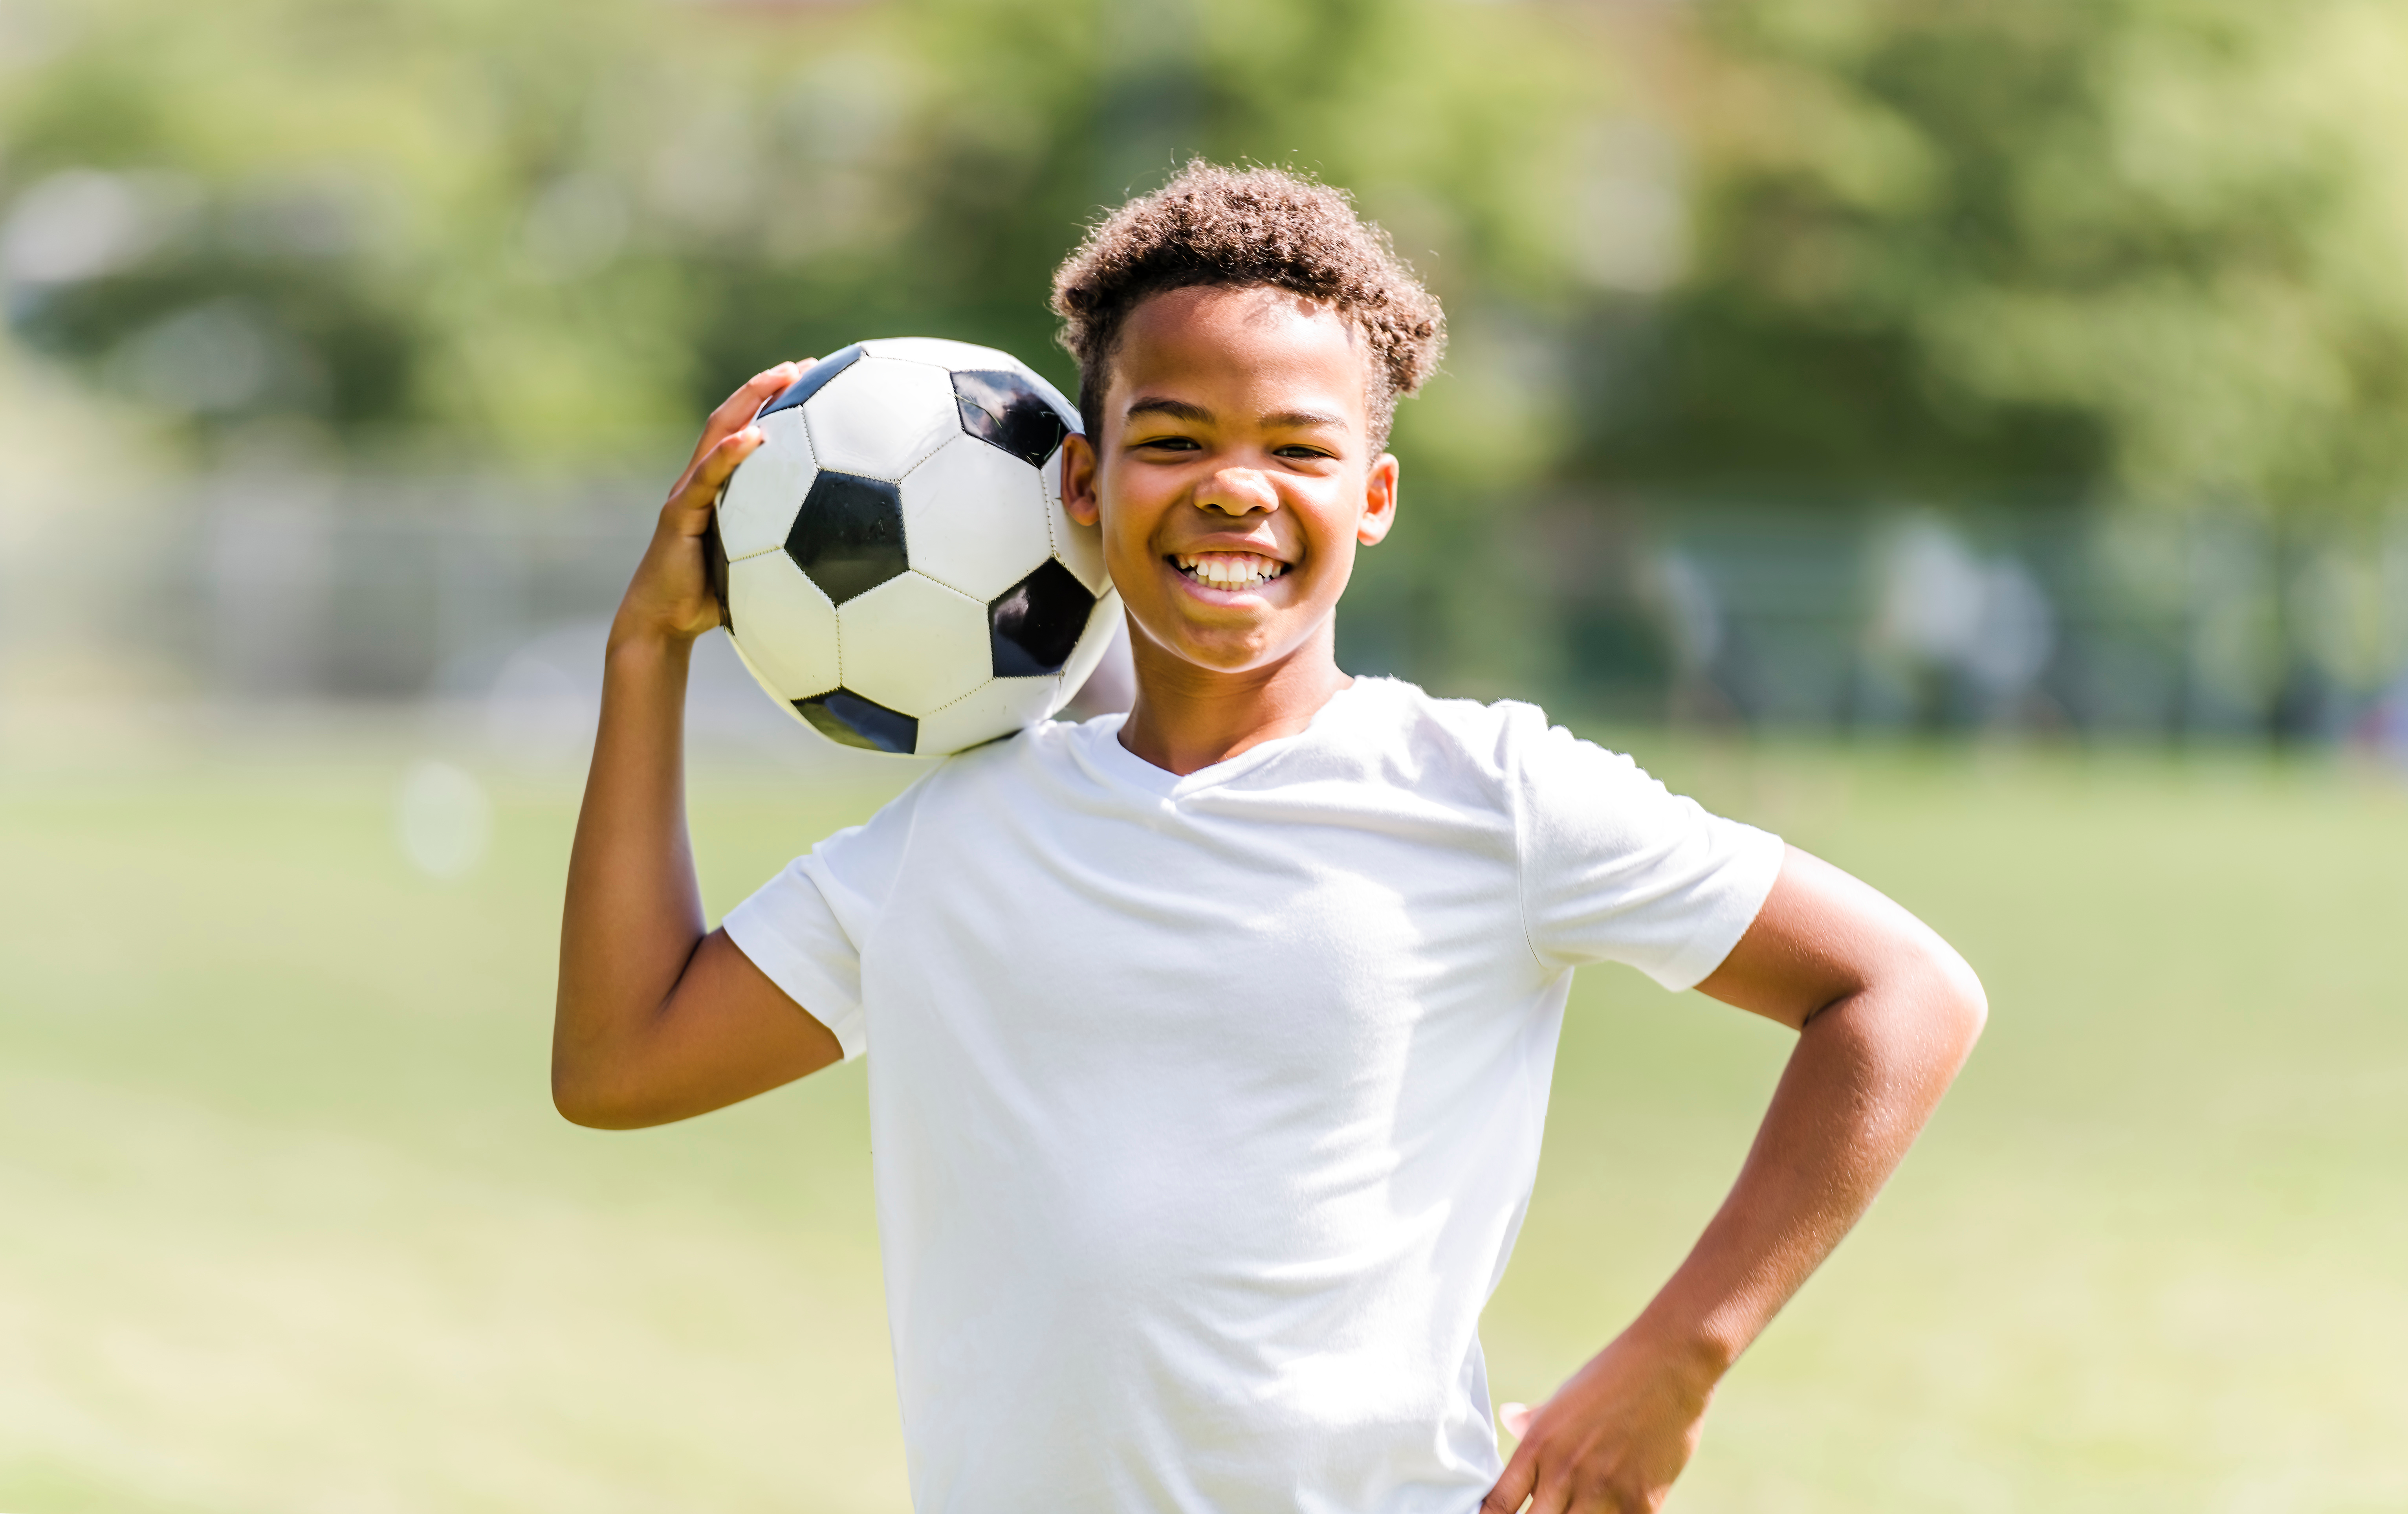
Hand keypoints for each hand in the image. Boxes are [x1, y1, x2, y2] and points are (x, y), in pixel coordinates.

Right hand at [612, 360, 807, 647]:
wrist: (664, 624)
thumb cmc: (711, 600)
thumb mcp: (757, 567)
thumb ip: (786, 551)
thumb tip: (839, 550)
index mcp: (720, 490)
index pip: (747, 432)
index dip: (775, 404)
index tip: (813, 382)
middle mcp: (701, 481)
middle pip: (732, 418)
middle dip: (766, 387)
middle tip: (805, 364)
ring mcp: (687, 493)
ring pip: (717, 433)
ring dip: (749, 401)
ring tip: (782, 376)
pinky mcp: (678, 513)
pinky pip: (707, 476)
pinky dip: (730, 453)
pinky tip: (755, 434)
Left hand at [1482, 1326, 1720, 1512]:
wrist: (1669, 1364)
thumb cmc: (1612, 1376)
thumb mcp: (1563, 1398)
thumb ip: (1534, 1420)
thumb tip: (1507, 1418)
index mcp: (1538, 1446)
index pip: (1498, 1504)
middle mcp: (1564, 1472)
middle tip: (1546, 1512)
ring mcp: (1602, 1490)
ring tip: (1578, 1508)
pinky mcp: (1641, 1503)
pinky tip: (1611, 1508)